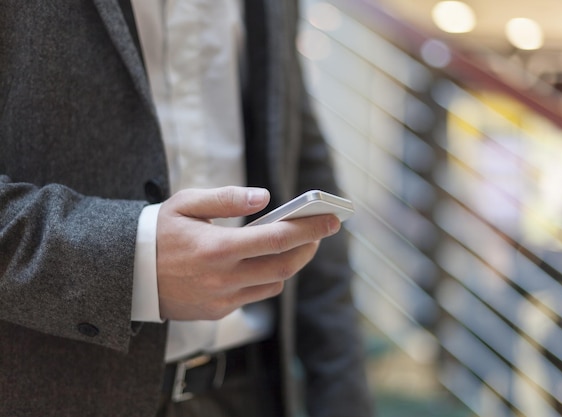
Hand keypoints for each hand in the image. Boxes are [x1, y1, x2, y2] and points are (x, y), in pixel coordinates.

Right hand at [155, 186, 340, 320]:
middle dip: (309, 247)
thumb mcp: (186, 204)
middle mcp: (223, 278)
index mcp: (217, 248)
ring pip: (274, 284)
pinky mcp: (217, 312)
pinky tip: (263, 261)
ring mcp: (221, 299)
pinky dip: (266, 278)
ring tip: (295, 243)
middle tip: (320, 231)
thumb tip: (265, 197)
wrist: (126, 274)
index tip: (333, 220)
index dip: (311, 229)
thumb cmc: (157, 231)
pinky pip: (254, 296)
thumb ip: (227, 198)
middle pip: (285, 266)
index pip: (279, 239)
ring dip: (290, 263)